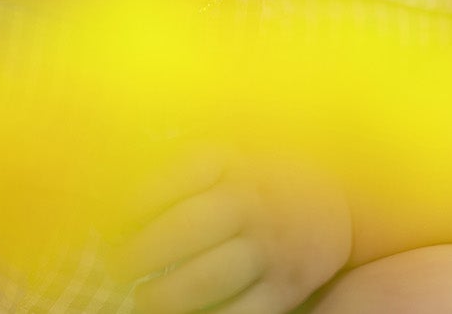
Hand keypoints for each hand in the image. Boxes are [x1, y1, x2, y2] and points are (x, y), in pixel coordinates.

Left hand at [106, 141, 351, 313]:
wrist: (339, 198)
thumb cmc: (260, 175)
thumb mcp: (227, 153)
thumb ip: (183, 168)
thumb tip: (118, 195)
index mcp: (231, 161)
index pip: (175, 177)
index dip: (137, 202)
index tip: (113, 222)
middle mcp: (250, 200)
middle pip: (189, 227)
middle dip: (144, 252)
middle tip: (118, 267)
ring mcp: (270, 245)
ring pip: (213, 276)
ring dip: (170, 295)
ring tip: (142, 302)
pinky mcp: (287, 286)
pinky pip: (245, 312)